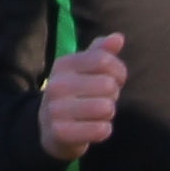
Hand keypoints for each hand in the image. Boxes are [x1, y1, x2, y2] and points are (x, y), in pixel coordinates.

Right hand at [40, 30, 128, 157]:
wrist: (50, 129)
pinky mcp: (60, 132)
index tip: (116, 80)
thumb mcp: (84, 70)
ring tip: (97, 114)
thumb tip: (118, 37)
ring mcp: (56, 109)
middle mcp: (57, 85)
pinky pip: (100, 130)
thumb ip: (101, 53)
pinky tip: (94, 128)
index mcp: (63, 65)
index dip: (119, 71)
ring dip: (108, 113)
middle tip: (101, 99)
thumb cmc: (76, 94)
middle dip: (113, 95)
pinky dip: (104, 130)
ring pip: (106, 107)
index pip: (104, 60)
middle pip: (108, 85)